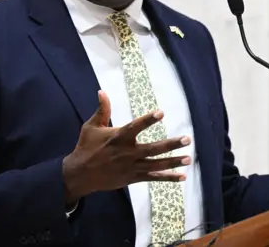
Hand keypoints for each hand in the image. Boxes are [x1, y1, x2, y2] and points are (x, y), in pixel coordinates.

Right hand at [62, 91, 190, 205]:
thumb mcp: (91, 127)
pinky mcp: (133, 178)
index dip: (148, 120)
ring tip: (188, 158)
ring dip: (173, 162)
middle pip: (153, 149)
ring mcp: (132, 167)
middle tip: (187, 139)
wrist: (80, 174)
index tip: (161, 113)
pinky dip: (168, 178)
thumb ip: (102, 110)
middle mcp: (127, 153)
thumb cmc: (86, 147)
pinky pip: (153, 177)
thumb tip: (102, 91)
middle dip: (171, 144)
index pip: (135, 127)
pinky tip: (182, 176)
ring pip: (156, 164)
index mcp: (118, 137)